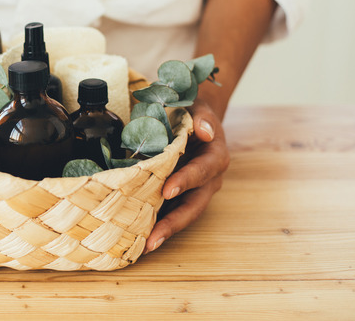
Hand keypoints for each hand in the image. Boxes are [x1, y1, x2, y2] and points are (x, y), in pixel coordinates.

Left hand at [144, 98, 228, 252]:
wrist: (196, 119)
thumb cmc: (195, 113)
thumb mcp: (200, 109)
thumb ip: (202, 118)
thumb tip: (204, 130)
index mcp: (215, 158)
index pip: (201, 172)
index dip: (185, 181)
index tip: (167, 191)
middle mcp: (209, 180)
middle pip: (194, 206)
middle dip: (173, 223)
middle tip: (153, 239)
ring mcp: (196, 191)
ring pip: (183, 214)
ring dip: (165, 231)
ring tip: (144, 246)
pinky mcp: (182, 196)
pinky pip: (172, 212)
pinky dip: (157, 224)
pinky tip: (139, 236)